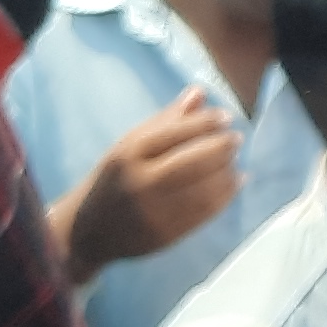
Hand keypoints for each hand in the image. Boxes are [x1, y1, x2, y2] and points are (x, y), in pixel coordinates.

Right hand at [60, 91, 241, 277]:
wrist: (89, 230)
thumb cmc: (116, 179)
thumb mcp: (130, 145)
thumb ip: (165, 120)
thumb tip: (200, 92)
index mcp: (128, 154)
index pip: (174, 132)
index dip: (205, 122)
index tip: (226, 116)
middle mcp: (140, 182)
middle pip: (192, 161)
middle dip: (221, 147)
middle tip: (236, 138)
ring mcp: (153, 212)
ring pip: (203, 189)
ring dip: (227, 172)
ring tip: (235, 161)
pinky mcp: (165, 234)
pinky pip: (204, 213)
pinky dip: (226, 195)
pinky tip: (235, 182)